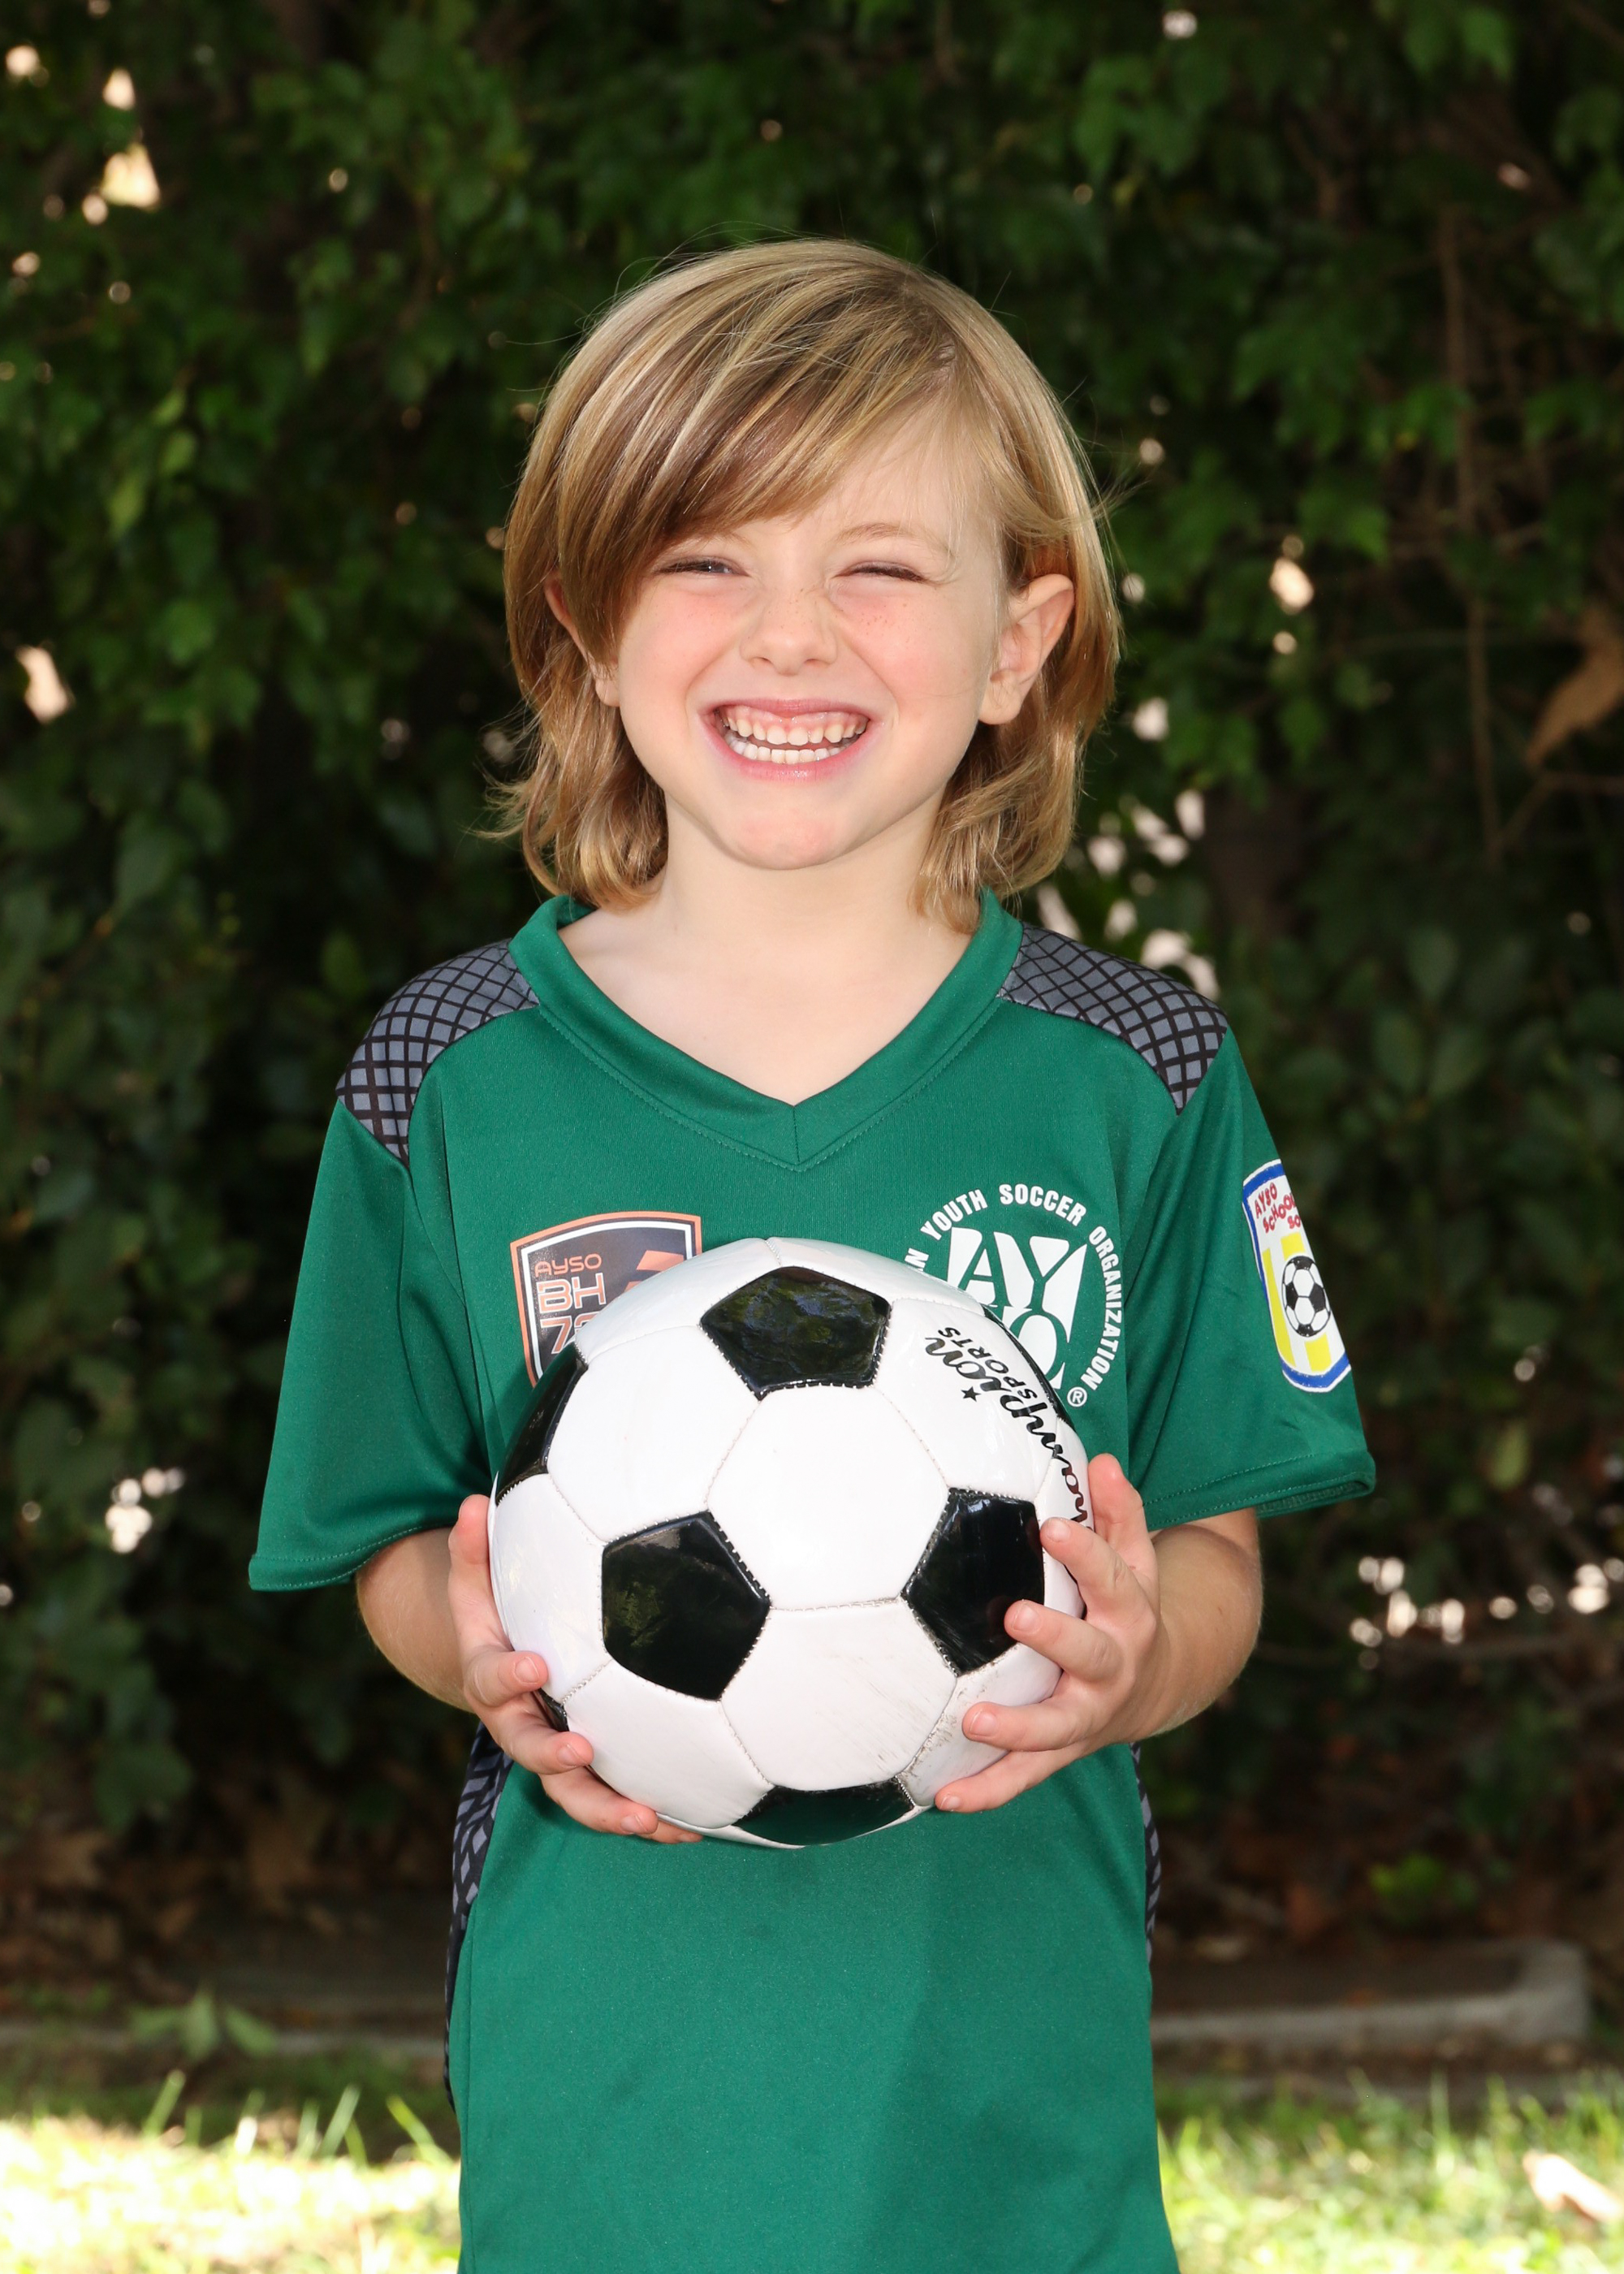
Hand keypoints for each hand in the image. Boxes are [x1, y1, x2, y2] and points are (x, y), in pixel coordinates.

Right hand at [448, 1493, 698, 1842]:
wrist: (504, 1665)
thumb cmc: (497, 1611)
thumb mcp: (477, 1579)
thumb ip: (476, 1548)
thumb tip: (475, 1501)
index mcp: (492, 1679)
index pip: (491, 1682)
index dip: (509, 1678)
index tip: (535, 1666)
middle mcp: (521, 1724)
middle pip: (531, 1752)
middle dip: (555, 1756)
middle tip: (581, 1751)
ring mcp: (556, 1751)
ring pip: (576, 1792)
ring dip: (608, 1807)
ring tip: (648, 1818)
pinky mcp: (591, 1769)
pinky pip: (616, 1797)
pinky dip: (653, 1816)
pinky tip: (696, 1825)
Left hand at [934, 1454, 1166, 1814]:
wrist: (1156, 1685)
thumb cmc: (1126, 1605)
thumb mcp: (1136, 1559)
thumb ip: (1119, 1511)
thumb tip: (1102, 1459)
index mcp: (1131, 1612)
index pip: (1112, 1577)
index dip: (1085, 1552)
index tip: (1053, 1527)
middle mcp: (1113, 1665)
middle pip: (1090, 1652)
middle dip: (1055, 1636)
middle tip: (1015, 1616)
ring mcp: (1088, 1714)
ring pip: (1057, 1727)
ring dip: (1017, 1728)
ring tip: (973, 1721)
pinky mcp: (1063, 1749)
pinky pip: (1025, 1776)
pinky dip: (988, 1789)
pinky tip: (945, 1797)